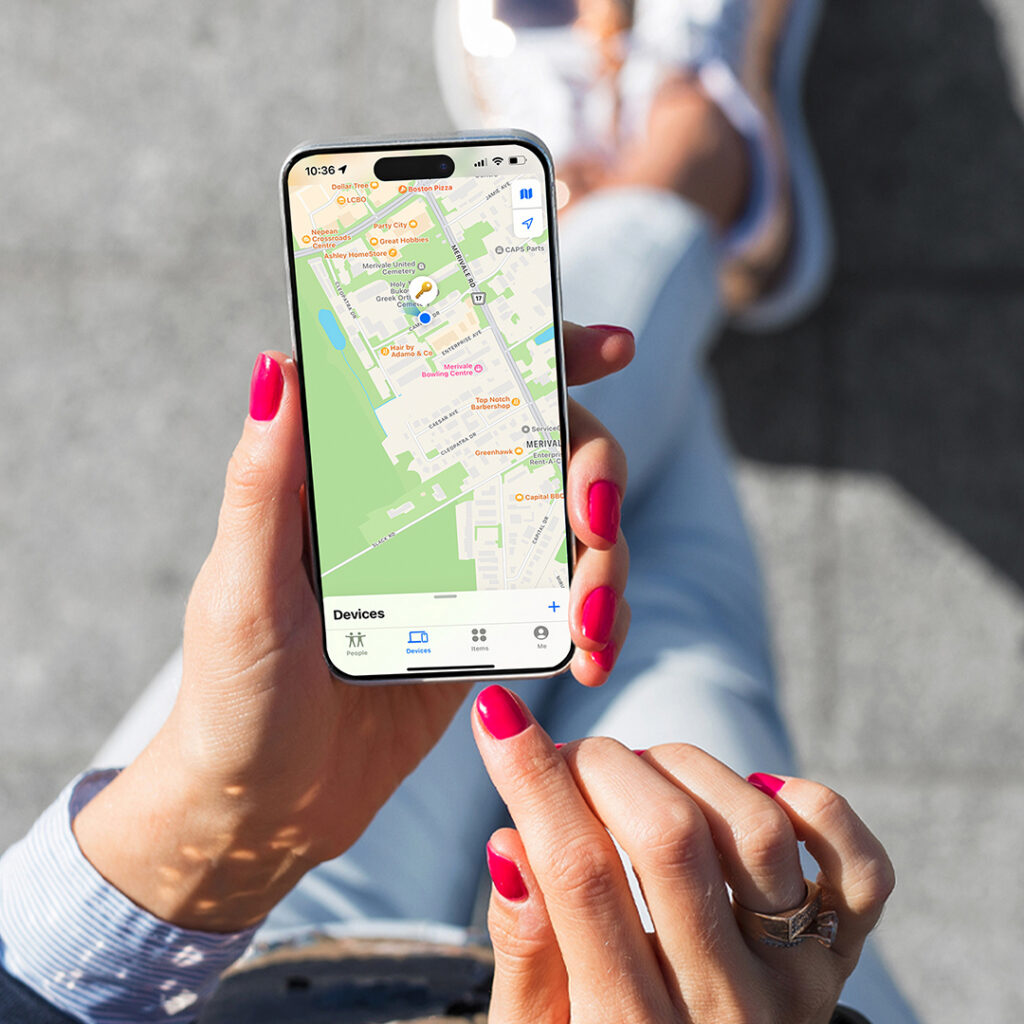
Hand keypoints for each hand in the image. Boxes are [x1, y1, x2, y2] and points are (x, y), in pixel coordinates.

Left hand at [73, 323, 632, 930]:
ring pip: (571, 526)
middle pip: (543, 448)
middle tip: (595, 523)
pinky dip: (599, 621)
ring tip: (594, 623)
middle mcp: (424, 507)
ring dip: (609, 560)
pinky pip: (568, 604)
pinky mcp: (490, 630)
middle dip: (594, 472)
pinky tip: (591, 657)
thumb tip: (280, 361)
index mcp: (363, 476)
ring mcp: (465, 568)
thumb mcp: (243, 587)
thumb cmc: (233, 693)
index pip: (457, 385)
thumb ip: (264, 481)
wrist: (265, 806)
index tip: (608, 349)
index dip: (538, 355)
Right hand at [472, 686, 895, 1023]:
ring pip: (754, 827)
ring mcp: (797, 982)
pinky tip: (750, 792)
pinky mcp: (842, 959)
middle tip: (571, 759)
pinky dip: (809, 804)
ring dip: (683, 769)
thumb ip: (526, 951)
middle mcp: (726, 1009)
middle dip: (601, 765)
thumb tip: (511, 842)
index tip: (497, 712)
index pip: (577, 875)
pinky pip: (861, 866)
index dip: (532, 778)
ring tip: (643, 778)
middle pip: (668, 837)